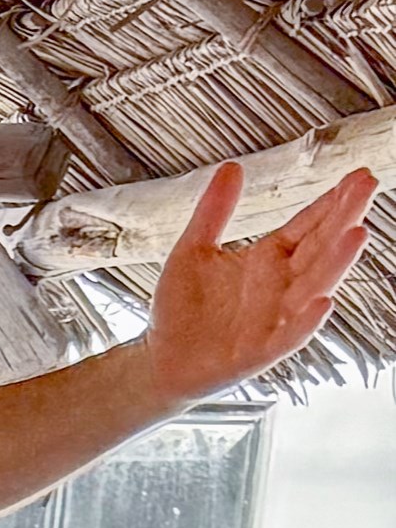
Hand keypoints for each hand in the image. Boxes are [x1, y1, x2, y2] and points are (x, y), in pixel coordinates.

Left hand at [142, 159, 375, 410]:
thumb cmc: (181, 309)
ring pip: (314, 287)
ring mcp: (275, 319)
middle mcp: (281, 286)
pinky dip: (307, 321)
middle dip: (344, 217)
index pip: (309, 224)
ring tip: (357, 233)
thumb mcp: (192, 250)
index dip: (332, 201)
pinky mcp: (260, 351)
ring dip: (337, 262)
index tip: (357, 175)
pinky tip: (323, 302)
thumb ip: (214, 211)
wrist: (160, 360)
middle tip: (367, 185)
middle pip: (321, 247)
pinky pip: (290, 336)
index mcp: (270, 259)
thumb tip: (231, 167)